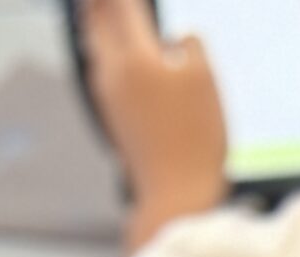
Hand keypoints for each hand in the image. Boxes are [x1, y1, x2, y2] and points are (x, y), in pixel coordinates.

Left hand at [80, 0, 226, 247]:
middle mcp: (113, 72)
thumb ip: (192, 48)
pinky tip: (107, 55)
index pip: (121, 5)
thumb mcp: (206, 82)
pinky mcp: (113, 117)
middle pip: (97, 22)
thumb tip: (180, 39)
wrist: (176, 194)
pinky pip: (102, 70)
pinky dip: (102, 50)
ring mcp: (109, 97)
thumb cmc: (194, 141)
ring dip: (94, 23)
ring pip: (95, 47)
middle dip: (99, 5)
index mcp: (134, 56)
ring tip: (93, 11)